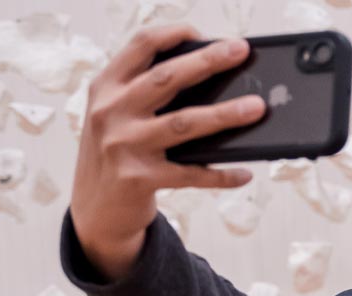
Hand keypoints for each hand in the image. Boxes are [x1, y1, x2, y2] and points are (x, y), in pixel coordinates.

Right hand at [70, 25, 266, 279]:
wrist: (94, 207)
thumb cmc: (119, 152)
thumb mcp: (118, 115)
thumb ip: (148, 94)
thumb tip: (213, 79)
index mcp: (106, 87)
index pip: (139, 46)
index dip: (173, 34)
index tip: (203, 32)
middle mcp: (110, 111)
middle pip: (166, 78)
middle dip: (208, 61)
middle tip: (240, 51)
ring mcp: (124, 145)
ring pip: (184, 123)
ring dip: (224, 115)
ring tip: (256, 108)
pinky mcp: (139, 178)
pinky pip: (190, 174)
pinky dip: (220, 174)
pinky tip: (244, 173)